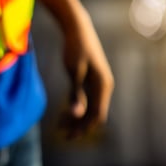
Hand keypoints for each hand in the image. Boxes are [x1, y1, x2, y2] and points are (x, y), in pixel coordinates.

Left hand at [59, 19, 114, 138]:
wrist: (77, 28)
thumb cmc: (75, 48)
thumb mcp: (74, 71)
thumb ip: (76, 93)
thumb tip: (77, 114)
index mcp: (103, 85)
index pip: (97, 114)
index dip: (84, 128)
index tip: (70, 136)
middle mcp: (104, 86)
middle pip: (95, 114)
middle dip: (80, 126)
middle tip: (63, 135)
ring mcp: (99, 84)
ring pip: (91, 108)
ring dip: (78, 119)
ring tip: (61, 127)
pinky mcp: (92, 80)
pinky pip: (88, 100)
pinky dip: (77, 108)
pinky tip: (65, 113)